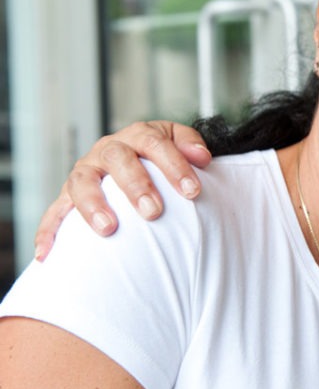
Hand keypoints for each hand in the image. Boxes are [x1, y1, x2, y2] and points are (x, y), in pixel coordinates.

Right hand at [34, 121, 209, 260]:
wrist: (138, 158)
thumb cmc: (162, 157)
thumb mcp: (179, 143)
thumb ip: (191, 145)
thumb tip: (202, 157)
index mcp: (139, 135)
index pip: (155, 144)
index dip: (174, 166)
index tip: (193, 191)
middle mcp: (108, 150)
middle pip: (118, 160)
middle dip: (136, 185)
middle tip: (153, 211)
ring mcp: (86, 171)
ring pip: (82, 182)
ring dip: (93, 205)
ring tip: (110, 229)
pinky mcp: (68, 195)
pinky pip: (54, 212)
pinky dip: (48, 231)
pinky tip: (47, 254)